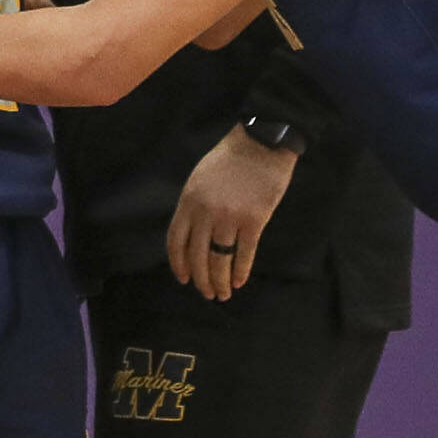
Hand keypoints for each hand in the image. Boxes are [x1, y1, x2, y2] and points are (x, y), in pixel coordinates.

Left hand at [166, 126, 296, 299]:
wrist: (262, 143)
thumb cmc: (230, 159)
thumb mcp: (200, 178)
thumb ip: (194, 205)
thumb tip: (192, 236)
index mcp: (189, 200)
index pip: (176, 240)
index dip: (178, 263)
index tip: (184, 278)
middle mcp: (205, 212)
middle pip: (197, 255)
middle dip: (201, 280)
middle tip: (207, 293)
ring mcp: (230, 217)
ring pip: (219, 259)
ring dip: (220, 281)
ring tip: (223, 294)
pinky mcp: (254, 220)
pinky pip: (244, 254)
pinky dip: (240, 271)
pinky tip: (239, 282)